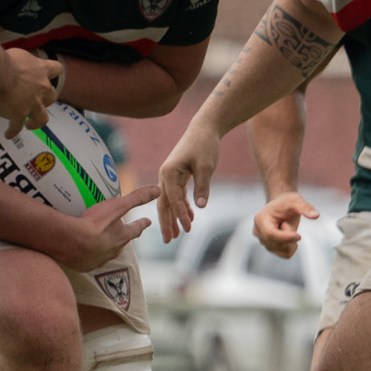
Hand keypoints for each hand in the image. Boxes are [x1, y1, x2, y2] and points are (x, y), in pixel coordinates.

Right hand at [0, 48, 60, 136]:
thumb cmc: (1, 59)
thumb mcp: (17, 55)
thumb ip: (22, 62)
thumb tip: (16, 63)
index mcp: (41, 70)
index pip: (56, 68)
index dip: (52, 73)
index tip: (47, 76)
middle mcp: (41, 87)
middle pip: (52, 96)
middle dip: (46, 99)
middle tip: (38, 102)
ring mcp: (32, 103)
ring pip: (42, 118)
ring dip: (37, 122)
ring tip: (30, 124)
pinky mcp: (19, 114)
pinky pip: (17, 126)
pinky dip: (13, 131)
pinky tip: (8, 134)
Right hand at [55, 186, 156, 271]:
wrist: (70, 242)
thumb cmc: (96, 223)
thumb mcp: (118, 206)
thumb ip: (137, 198)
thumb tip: (158, 190)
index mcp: (123, 236)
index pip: (136, 228)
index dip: (142, 224)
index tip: (148, 221)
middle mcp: (114, 250)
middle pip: (122, 242)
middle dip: (123, 237)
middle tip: (123, 232)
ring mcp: (99, 259)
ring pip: (106, 252)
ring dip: (106, 247)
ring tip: (101, 241)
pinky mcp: (84, 265)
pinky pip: (88, 260)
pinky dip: (88, 255)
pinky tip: (83, 251)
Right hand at [158, 124, 221, 240]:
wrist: (204, 129)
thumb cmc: (205, 145)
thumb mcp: (206, 166)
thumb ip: (202, 187)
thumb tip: (200, 207)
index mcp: (168, 173)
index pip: (173, 199)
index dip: (180, 215)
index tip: (188, 229)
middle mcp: (165, 175)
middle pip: (164, 204)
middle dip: (167, 223)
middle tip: (169, 241)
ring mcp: (170, 176)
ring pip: (170, 201)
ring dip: (174, 218)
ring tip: (177, 235)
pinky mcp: (178, 176)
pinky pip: (178, 195)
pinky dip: (183, 207)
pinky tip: (190, 218)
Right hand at [253, 191, 317, 256]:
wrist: (281, 206)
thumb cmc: (287, 202)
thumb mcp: (296, 200)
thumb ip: (305, 207)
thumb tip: (316, 215)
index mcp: (260, 219)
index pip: (271, 234)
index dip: (285, 237)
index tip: (299, 236)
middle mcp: (258, 232)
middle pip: (277, 244)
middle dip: (290, 237)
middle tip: (290, 224)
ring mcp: (263, 241)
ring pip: (283, 251)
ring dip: (291, 242)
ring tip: (287, 228)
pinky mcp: (270, 247)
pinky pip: (285, 254)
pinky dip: (291, 246)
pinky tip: (289, 235)